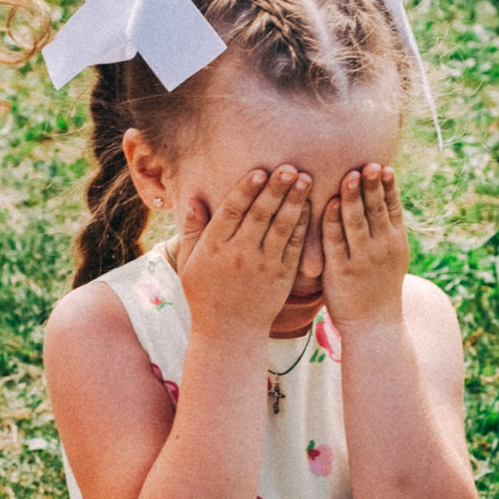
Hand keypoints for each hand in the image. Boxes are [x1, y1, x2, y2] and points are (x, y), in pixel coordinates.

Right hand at [176, 165, 314, 341]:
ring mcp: (264, 265)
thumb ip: (192, 229)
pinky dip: (303, 225)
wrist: (229, 331)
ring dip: (294, 202)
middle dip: (276, 189)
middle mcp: (240, 254)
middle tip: (289, 167)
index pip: (232, 212)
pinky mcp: (283, 276)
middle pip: (260, 215)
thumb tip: (192, 199)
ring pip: (281, 228)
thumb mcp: (188, 262)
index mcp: (215, 247)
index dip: (245, 190)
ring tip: (305, 179)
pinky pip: (294, 246)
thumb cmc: (205, 294)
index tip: (259, 171)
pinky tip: (310, 205)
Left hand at [319, 164, 408, 332]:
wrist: (375, 324)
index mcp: (396, 241)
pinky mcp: (341, 270)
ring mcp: (362, 258)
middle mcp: (382, 247)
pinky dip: (334, 220)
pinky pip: (337, 241)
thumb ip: (385, 228)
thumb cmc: (378, 286)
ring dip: (354, 197)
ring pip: (357, 221)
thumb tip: (381, 198)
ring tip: (351, 175)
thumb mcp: (391, 255)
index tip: (384, 165)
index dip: (389, 186)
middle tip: (369, 163)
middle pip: (377, 209)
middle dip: (373, 185)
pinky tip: (332, 202)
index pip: (394, 207)